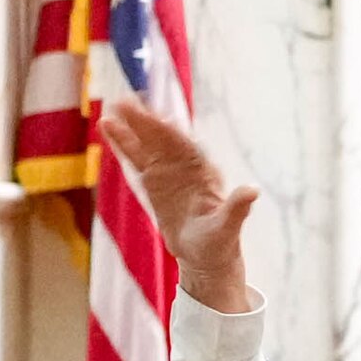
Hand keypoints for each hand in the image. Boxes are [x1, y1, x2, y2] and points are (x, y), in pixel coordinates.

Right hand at [97, 91, 256, 310]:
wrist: (204, 258)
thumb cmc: (219, 244)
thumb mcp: (228, 228)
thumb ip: (237, 209)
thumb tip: (252, 191)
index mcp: (205, 173)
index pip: (186, 147)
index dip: (171, 133)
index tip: (156, 118)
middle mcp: (186, 167)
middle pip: (164, 139)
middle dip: (146, 122)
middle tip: (125, 102)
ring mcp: (168, 172)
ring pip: (148, 144)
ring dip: (132, 126)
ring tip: (113, 107)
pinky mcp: (154, 181)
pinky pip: (136, 158)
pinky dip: (123, 143)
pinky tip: (108, 126)